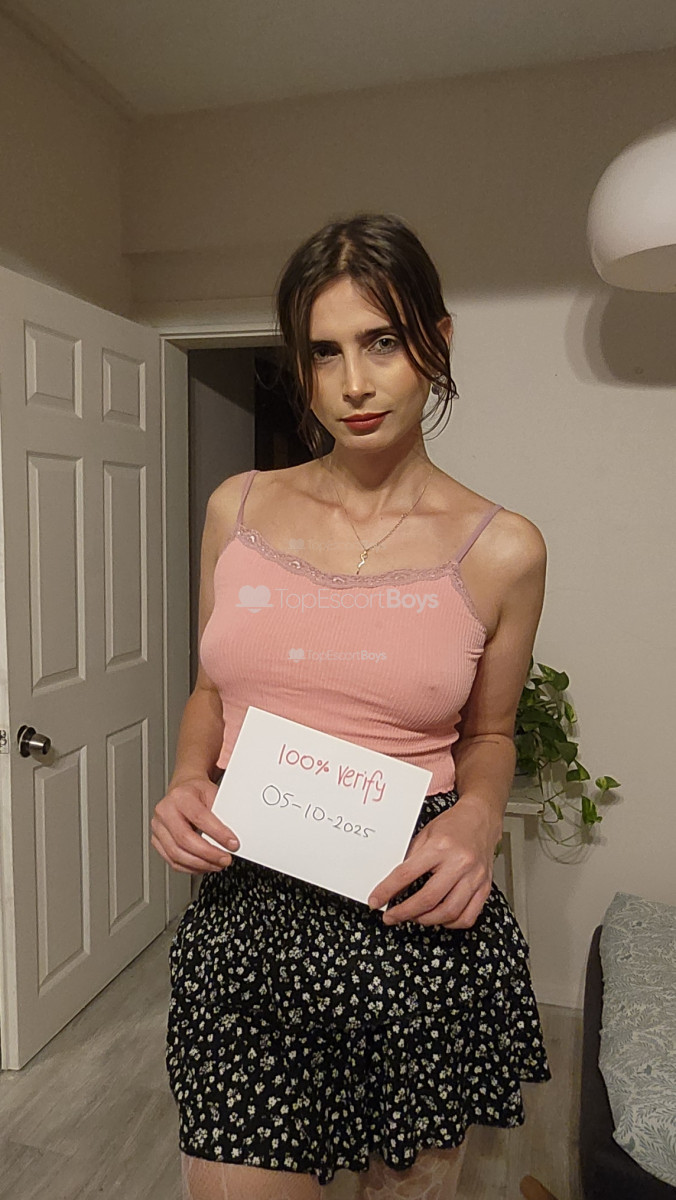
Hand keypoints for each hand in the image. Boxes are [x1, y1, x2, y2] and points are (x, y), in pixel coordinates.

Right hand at [151, 776, 239, 874]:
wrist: (183, 790)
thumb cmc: (197, 792)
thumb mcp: (213, 794)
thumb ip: (221, 814)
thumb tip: (232, 838)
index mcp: (180, 796)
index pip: (199, 818)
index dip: (218, 834)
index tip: (232, 844)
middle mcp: (165, 811)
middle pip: (185, 839)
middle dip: (208, 854)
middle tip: (225, 859)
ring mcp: (158, 827)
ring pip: (176, 854)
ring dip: (200, 864)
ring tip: (216, 864)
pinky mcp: (157, 840)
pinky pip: (171, 860)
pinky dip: (189, 867)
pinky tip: (203, 866)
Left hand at [367, 797, 498, 928]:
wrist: (481, 818)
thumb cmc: (453, 825)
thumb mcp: (425, 834)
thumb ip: (410, 859)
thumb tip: (392, 884)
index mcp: (440, 847)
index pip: (407, 874)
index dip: (387, 891)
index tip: (376, 901)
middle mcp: (459, 863)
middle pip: (428, 899)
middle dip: (404, 912)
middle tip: (392, 916)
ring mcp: (475, 877)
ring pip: (449, 912)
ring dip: (426, 920)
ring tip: (414, 917)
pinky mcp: (484, 887)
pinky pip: (467, 916)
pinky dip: (450, 923)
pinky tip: (439, 917)